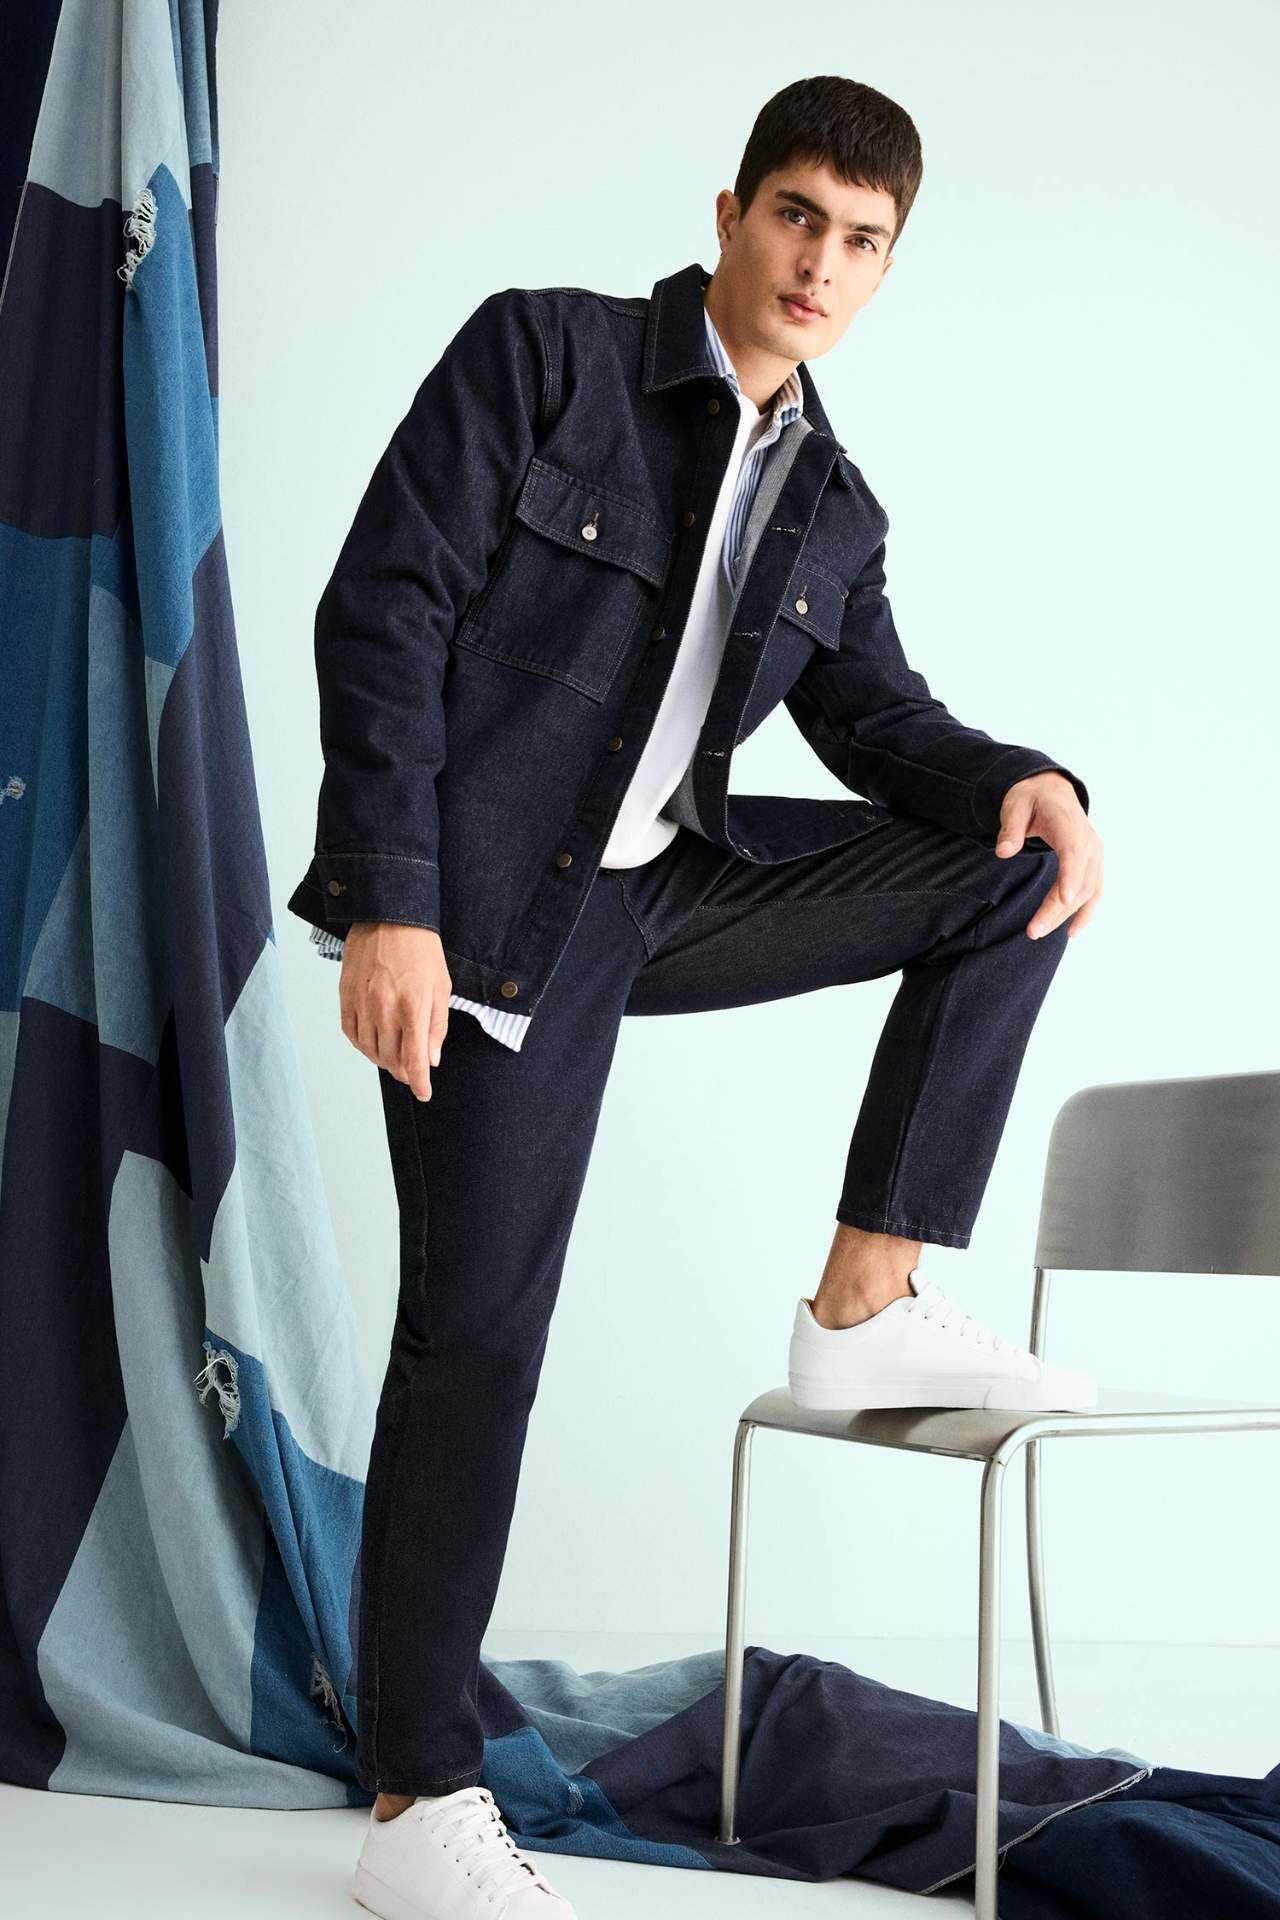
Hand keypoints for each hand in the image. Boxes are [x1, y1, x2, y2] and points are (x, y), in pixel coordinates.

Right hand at [338, 923, 450, 1099]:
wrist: (388, 917)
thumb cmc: (420, 950)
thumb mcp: (441, 987)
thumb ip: (437, 1026)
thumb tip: (431, 1059)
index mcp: (413, 1007)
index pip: (415, 1059)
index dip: (419, 1082)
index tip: (423, 1093)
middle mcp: (385, 1009)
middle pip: (391, 1059)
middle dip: (404, 1071)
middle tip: (411, 1070)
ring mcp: (362, 1003)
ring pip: (369, 1049)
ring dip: (383, 1060)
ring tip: (393, 1057)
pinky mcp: (345, 995)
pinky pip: (350, 1032)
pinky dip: (361, 1045)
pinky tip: (371, 1043)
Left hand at [995, 772, 1102, 940]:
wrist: (1053, 791)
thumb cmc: (1032, 798)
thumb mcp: (1014, 804)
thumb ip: (1010, 827)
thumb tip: (1003, 852)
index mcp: (1069, 824)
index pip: (1074, 853)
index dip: (1071, 877)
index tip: (1064, 900)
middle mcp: (1088, 841)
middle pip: (1080, 881)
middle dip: (1057, 909)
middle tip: (1032, 931)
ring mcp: (1095, 854)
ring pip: (1088, 891)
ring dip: (1067, 916)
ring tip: (1040, 932)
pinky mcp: (1094, 864)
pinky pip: (1095, 892)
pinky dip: (1086, 912)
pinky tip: (1073, 932)